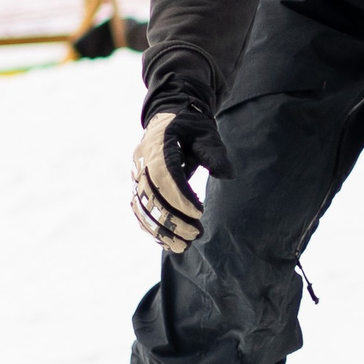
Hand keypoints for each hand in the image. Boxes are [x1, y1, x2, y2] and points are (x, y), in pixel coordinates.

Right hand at [130, 107, 228, 253]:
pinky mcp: (137, 186)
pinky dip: (152, 229)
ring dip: (160, 230)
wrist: (168, 116)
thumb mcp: (205, 131)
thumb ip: (214, 152)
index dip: (179, 197)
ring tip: (183, 246)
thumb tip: (227, 175)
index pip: (164, 174)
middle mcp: (141, 161)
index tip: (199, 213)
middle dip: (171, 219)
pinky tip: (169, 243)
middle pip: (149, 196)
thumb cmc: (190, 125)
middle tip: (196, 234)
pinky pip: (140, 211)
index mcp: (157, 144)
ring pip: (141, 208)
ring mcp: (136, 175)